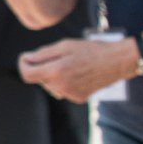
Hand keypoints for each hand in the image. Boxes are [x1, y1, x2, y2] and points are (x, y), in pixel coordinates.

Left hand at [19, 37, 137, 101]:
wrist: (118, 62)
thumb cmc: (92, 50)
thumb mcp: (65, 45)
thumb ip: (43, 54)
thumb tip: (27, 59)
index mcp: (56, 71)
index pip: (26, 74)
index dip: (24, 64)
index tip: (28, 57)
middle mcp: (61, 86)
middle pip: (40, 78)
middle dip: (43, 67)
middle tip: (60, 56)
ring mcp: (70, 94)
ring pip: (52, 84)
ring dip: (55, 75)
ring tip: (72, 64)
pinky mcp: (79, 98)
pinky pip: (64, 89)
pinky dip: (66, 81)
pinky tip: (79, 74)